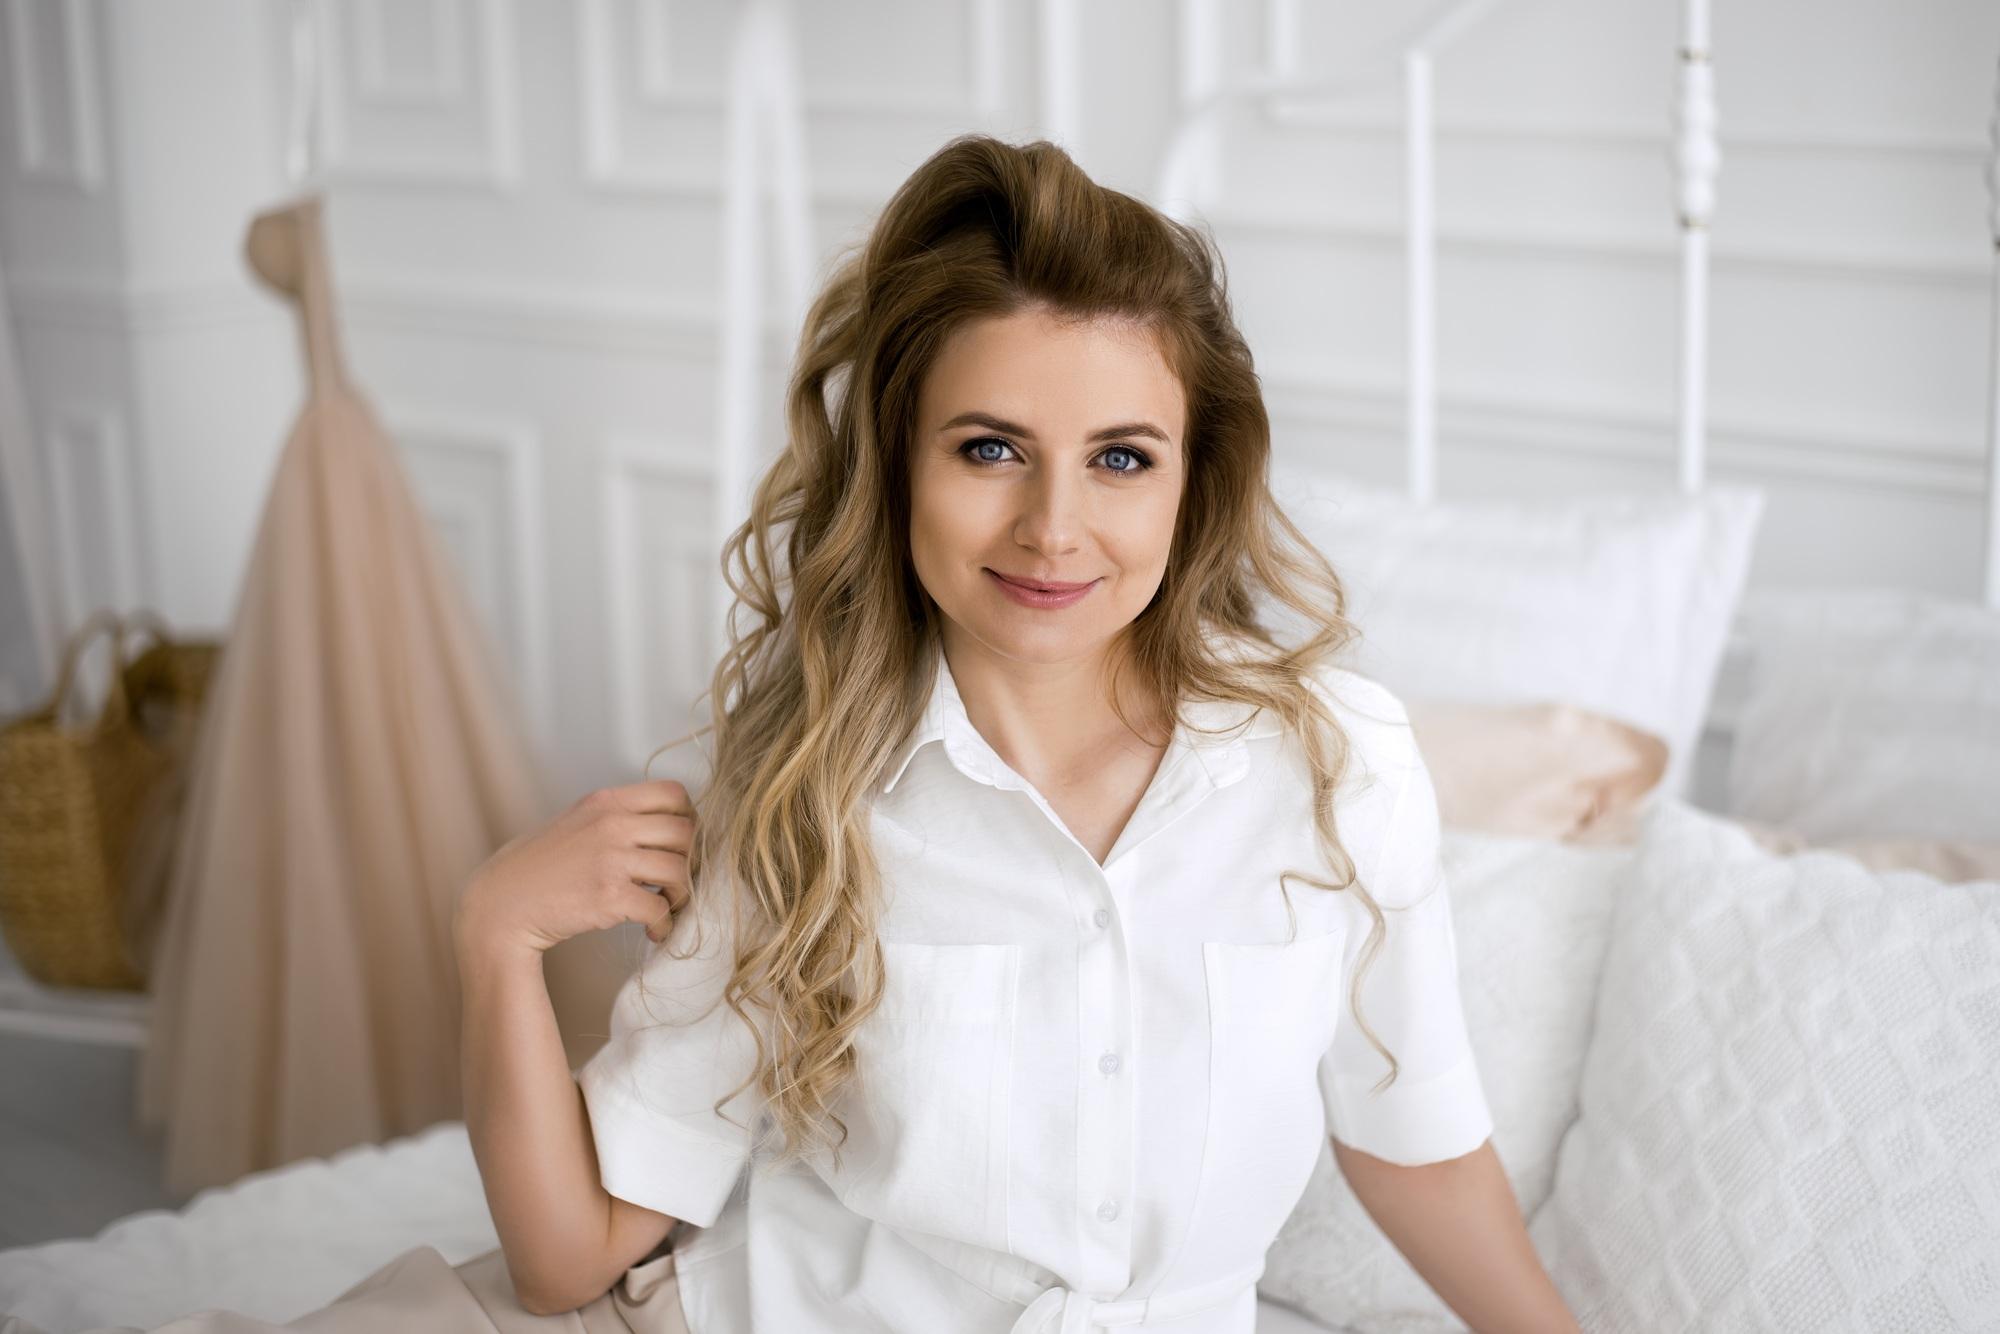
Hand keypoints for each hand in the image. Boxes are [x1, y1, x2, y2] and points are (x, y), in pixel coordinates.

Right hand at [454, 779, 696, 958]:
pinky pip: (660, 909)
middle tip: (677, 880)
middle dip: (690, 860)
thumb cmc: (538, 868)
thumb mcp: (576, 822)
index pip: (674, 793)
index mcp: (606, 801)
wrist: (500, 906)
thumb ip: (616, 817)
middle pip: (685, 833)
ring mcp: (612, 860)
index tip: (681, 843)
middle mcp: (612, 824)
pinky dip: (664, 925)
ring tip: (667, 907)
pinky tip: (653, 931)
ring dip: (681, 895)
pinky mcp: (610, 897)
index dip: (689, 819)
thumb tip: (668, 827)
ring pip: (679, 871)